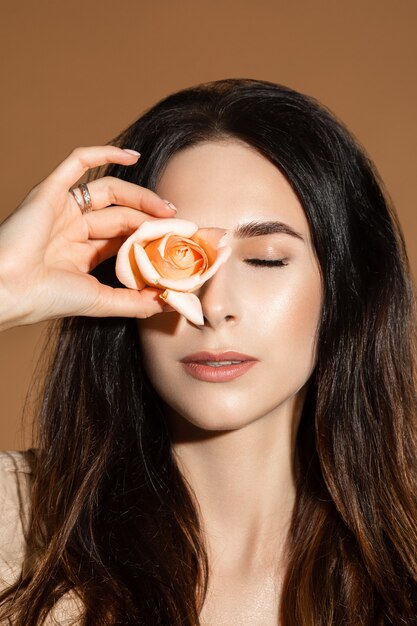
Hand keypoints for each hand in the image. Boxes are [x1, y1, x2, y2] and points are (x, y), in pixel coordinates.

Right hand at [0, 145, 176, 330]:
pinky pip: (78, 162)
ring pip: (108, 191)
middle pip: (120, 215)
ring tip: (165, 207)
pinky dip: (104, 153)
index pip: (122, 238)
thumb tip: (169, 302)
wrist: (9, 289)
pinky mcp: (49, 191)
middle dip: (150, 217)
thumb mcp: (100, 301)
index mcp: (80, 253)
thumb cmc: (47, 298)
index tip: (175, 242)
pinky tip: (134, 156)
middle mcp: (71, 229)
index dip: (148, 237)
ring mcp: (61, 208)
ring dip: (139, 195)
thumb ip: (134, 302)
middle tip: (177, 223)